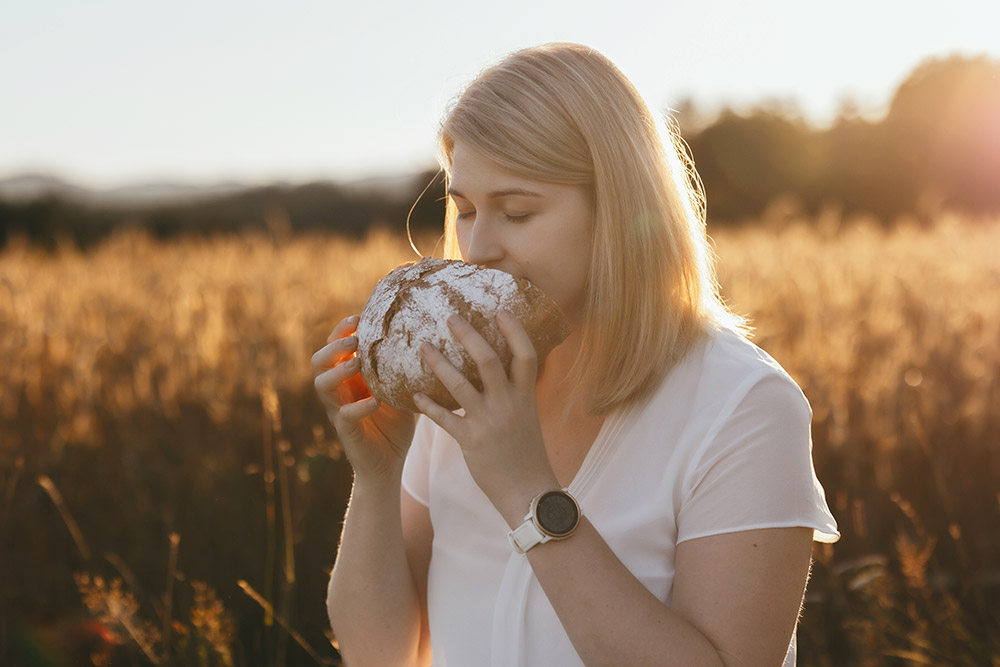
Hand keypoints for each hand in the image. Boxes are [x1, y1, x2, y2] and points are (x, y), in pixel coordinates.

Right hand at [312, 315, 415, 482]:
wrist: (390, 464)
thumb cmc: (396, 424)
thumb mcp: (402, 392)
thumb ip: (406, 371)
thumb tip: (432, 342)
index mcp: (350, 378)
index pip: (335, 347)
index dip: (341, 331)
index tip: (358, 317)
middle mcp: (339, 391)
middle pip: (319, 361)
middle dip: (334, 347)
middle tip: (354, 340)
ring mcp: (338, 410)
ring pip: (322, 385)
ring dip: (338, 371)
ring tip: (357, 365)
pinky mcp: (346, 431)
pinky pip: (343, 416)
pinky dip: (358, 407)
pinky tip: (374, 402)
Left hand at [413, 311, 557, 523]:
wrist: (530, 494)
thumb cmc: (527, 455)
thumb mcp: (528, 419)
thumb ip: (515, 395)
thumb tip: (504, 373)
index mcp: (525, 397)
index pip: (526, 355)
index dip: (514, 330)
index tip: (500, 309)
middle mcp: (508, 404)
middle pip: (488, 360)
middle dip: (468, 335)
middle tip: (450, 316)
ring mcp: (489, 422)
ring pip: (460, 384)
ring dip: (438, 362)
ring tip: (422, 346)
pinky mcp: (471, 441)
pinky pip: (444, 418)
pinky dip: (427, 405)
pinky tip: (413, 394)